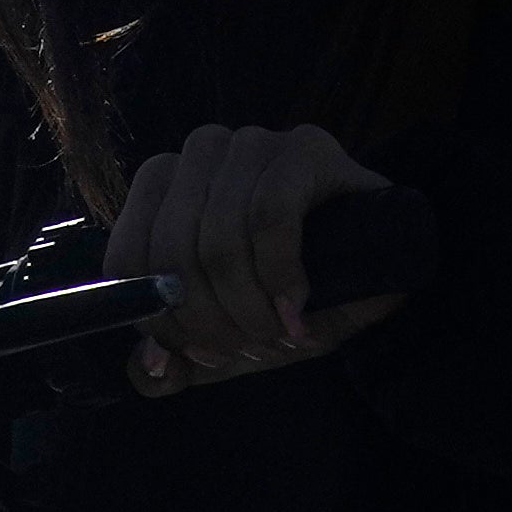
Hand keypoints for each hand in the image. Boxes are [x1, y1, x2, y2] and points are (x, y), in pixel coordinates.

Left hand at [109, 124, 402, 396]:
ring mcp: (252, 144)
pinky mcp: (304, 149)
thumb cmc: (292, 292)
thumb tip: (148, 368)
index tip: (198, 355)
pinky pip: (271, 217)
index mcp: (164, 186)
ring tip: (279, 337)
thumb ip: (179, 355)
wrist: (381, 265)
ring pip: (220, 239)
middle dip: (210, 320)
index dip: (160, 318)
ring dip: (249, 308)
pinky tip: (297, 312)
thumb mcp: (229, 334)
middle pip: (174, 252)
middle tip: (247, 351)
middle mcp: (201, 154)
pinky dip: (280, 277)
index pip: (129, 255)